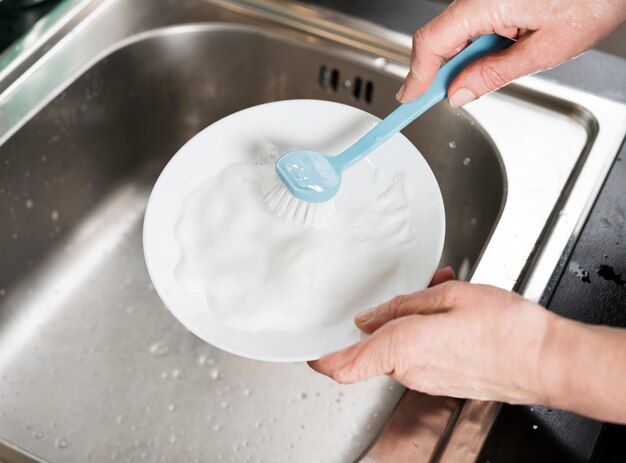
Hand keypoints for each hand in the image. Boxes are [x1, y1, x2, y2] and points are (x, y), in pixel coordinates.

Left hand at [310, 268, 554, 404]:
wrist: (547, 361)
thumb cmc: (506, 329)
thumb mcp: (449, 296)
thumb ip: (403, 306)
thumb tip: (371, 317)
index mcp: (403, 347)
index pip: (345, 364)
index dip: (322, 357)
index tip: (310, 346)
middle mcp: (410, 370)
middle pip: (376, 344)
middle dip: (388, 316)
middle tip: (413, 291)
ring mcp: (426, 379)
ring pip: (400, 346)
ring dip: (412, 320)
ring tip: (442, 295)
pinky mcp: (442, 381)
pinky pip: (421, 355)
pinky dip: (428, 332)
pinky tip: (453, 314)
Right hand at [397, 0, 625, 105]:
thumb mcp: (544, 51)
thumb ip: (494, 74)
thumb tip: (459, 93)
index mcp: (486, 2)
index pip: (432, 43)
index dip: (416, 75)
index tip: (408, 100)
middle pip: (440, 38)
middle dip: (441, 72)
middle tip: (451, 98)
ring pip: (456, 33)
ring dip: (464, 60)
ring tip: (500, 67)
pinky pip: (472, 23)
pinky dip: (477, 46)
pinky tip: (503, 53)